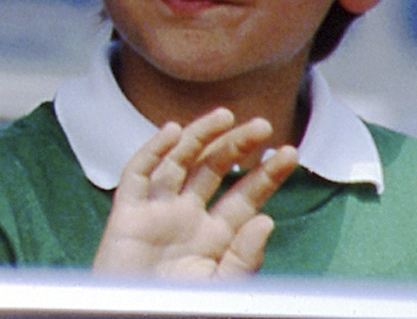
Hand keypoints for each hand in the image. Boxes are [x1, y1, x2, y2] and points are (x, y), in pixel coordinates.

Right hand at [92, 107, 298, 278]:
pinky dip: (152, 150)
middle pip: (214, 170)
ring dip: (200, 136)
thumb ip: (245, 257)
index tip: (289, 153)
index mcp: (215, 238)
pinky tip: (173, 131)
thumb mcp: (223, 287)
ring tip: (225, 116)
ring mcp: (157, 213)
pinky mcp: (127, 214)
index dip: (266, 175)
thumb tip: (266, 219)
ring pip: (179, 162)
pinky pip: (138, 174)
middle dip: (238, 146)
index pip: (245, 197)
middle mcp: (188, 219)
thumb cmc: (179, 309)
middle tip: (262, 125)